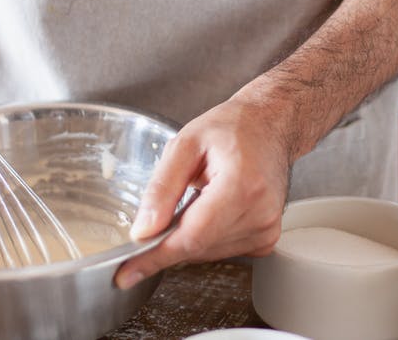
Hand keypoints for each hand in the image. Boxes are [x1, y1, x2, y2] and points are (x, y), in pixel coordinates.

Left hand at [114, 95, 292, 288]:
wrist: (270, 124)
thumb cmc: (233, 127)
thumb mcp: (185, 144)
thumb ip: (162, 188)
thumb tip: (143, 230)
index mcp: (241, 185)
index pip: (191, 236)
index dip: (155, 256)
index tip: (127, 272)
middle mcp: (260, 212)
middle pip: (197, 248)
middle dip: (168, 240)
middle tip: (159, 214)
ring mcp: (266, 228)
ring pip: (207, 253)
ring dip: (189, 236)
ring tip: (197, 197)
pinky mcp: (266, 237)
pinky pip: (223, 251)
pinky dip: (206, 237)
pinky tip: (211, 209)